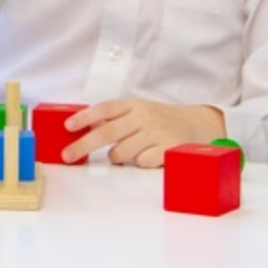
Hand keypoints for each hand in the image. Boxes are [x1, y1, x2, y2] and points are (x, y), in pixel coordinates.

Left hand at [62, 100, 225, 167]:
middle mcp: (144, 116)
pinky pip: (141, 162)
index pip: (105, 108)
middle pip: (107, 132)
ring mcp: (157, 132)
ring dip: (117, 157)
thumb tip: (84, 128)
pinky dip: (140, 163)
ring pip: (121, 152)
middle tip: (67, 155)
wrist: (199, 124)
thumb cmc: (160, 120)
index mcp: (134, 104)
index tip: (69, 126)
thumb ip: (114, 118)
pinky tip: (149, 156)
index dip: (85, 116)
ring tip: (128, 152)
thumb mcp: (138, 112)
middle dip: (83, 145)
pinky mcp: (168, 148)